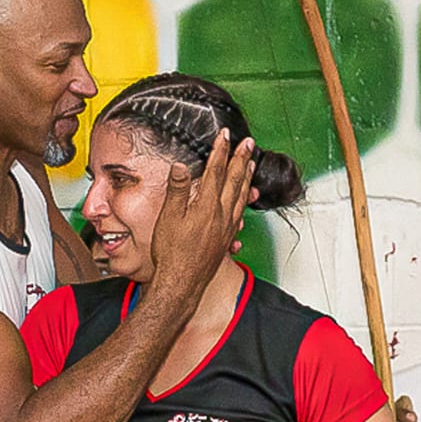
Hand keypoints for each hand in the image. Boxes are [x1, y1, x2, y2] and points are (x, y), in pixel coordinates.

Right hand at [150, 132, 256, 306]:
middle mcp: (220, 216)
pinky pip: (239, 216)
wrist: (180, 285)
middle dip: (241, 159)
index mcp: (205, 207)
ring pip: (240, 198)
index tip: (225, 136)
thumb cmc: (171, 255)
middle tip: (248, 144)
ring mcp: (225, 229)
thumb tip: (180, 167)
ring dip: (247, 178)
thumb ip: (176, 191)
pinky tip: (245, 203)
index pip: (215, 171)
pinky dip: (244, 203)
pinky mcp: (225, 241)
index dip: (221, 151)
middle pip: (234, 181)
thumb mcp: (168, 219)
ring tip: (252, 166)